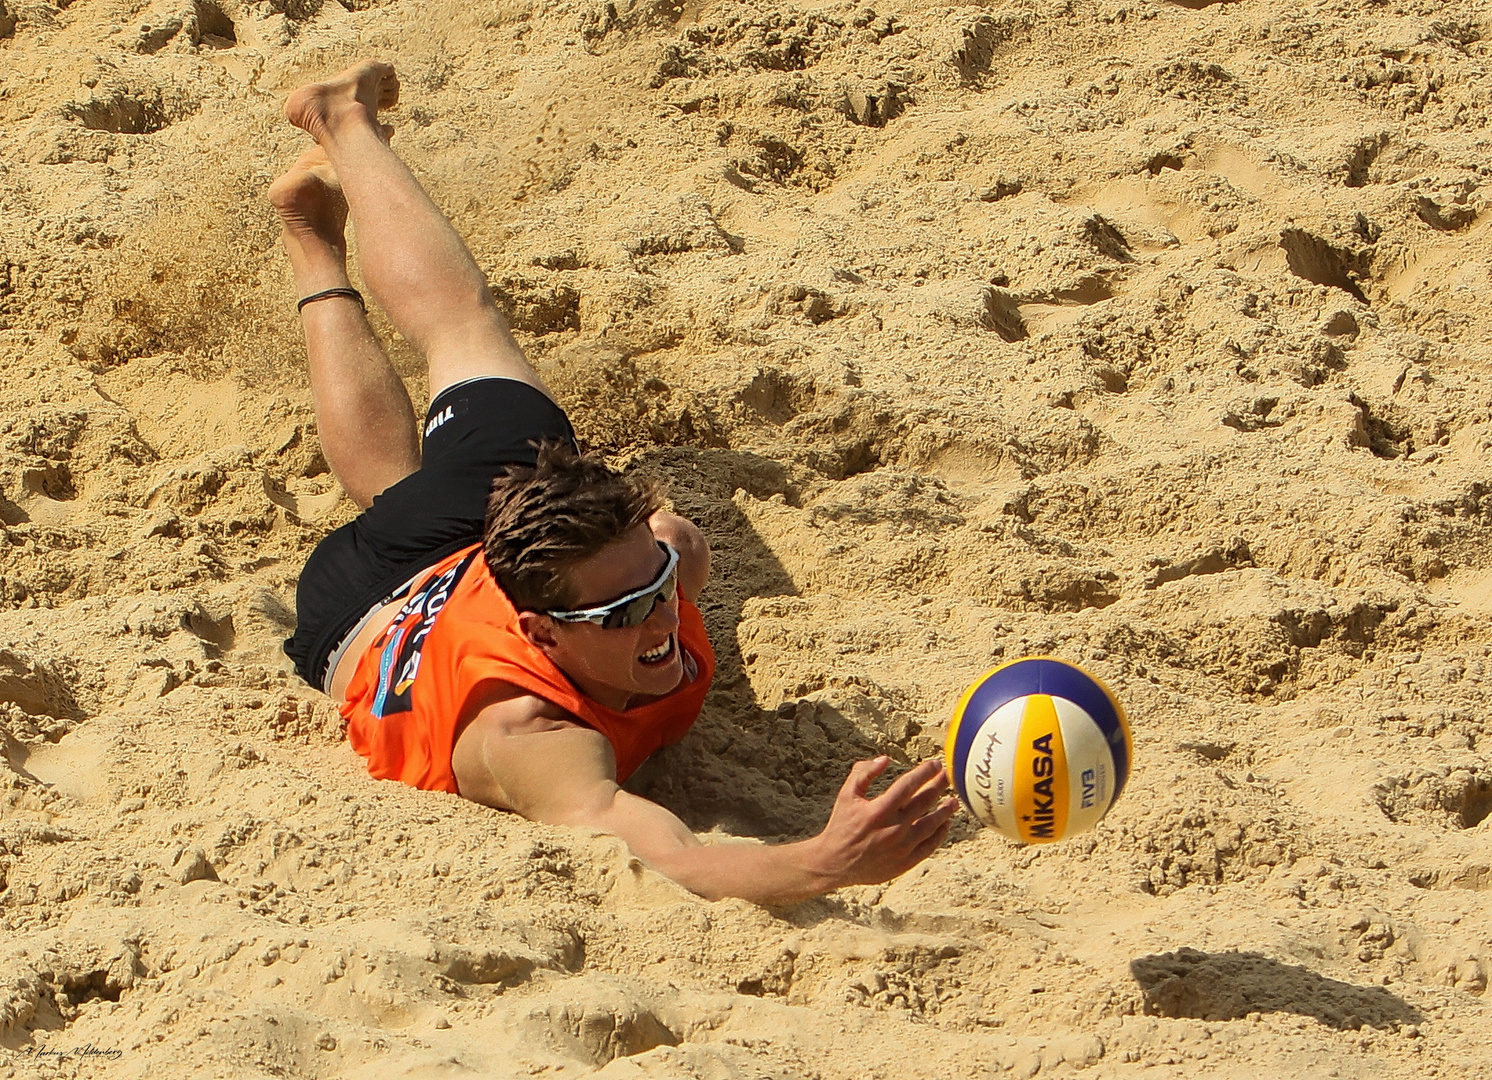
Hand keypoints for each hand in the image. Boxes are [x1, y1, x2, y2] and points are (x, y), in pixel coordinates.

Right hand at [807, 756, 958, 889]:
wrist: (834, 863)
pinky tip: (945, 824)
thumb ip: (863, 773)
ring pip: (932, 825)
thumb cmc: (841, 825)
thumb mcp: (846, 795)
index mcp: (878, 810)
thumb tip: (885, 759)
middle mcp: (893, 828)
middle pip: (924, 802)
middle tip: (948, 776)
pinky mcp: (905, 862)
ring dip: (945, 811)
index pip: (908, 785)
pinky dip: (940, 833)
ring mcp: (901, 847)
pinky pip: (929, 845)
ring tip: (954, 800)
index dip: (924, 773)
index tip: (935, 764)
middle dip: (938, 786)